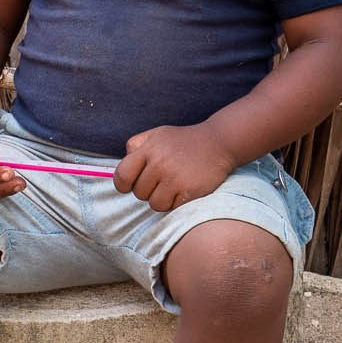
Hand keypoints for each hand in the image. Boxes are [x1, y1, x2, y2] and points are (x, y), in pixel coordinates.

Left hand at [113, 124, 237, 211]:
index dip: (124, 184)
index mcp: (148, 149)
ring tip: (173, 186)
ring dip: (162, 199)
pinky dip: (177, 202)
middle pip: (139, 193)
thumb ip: (137, 145)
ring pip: (154, 204)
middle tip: (162, 181)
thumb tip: (123, 163)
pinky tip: (184, 189)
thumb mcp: (158, 134)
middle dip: (148, 190)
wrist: (219, 142)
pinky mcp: (189, 191)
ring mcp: (174, 178)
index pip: (122, 176)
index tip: (131, 185)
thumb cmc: (185, 140)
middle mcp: (159, 164)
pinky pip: (172, 208)